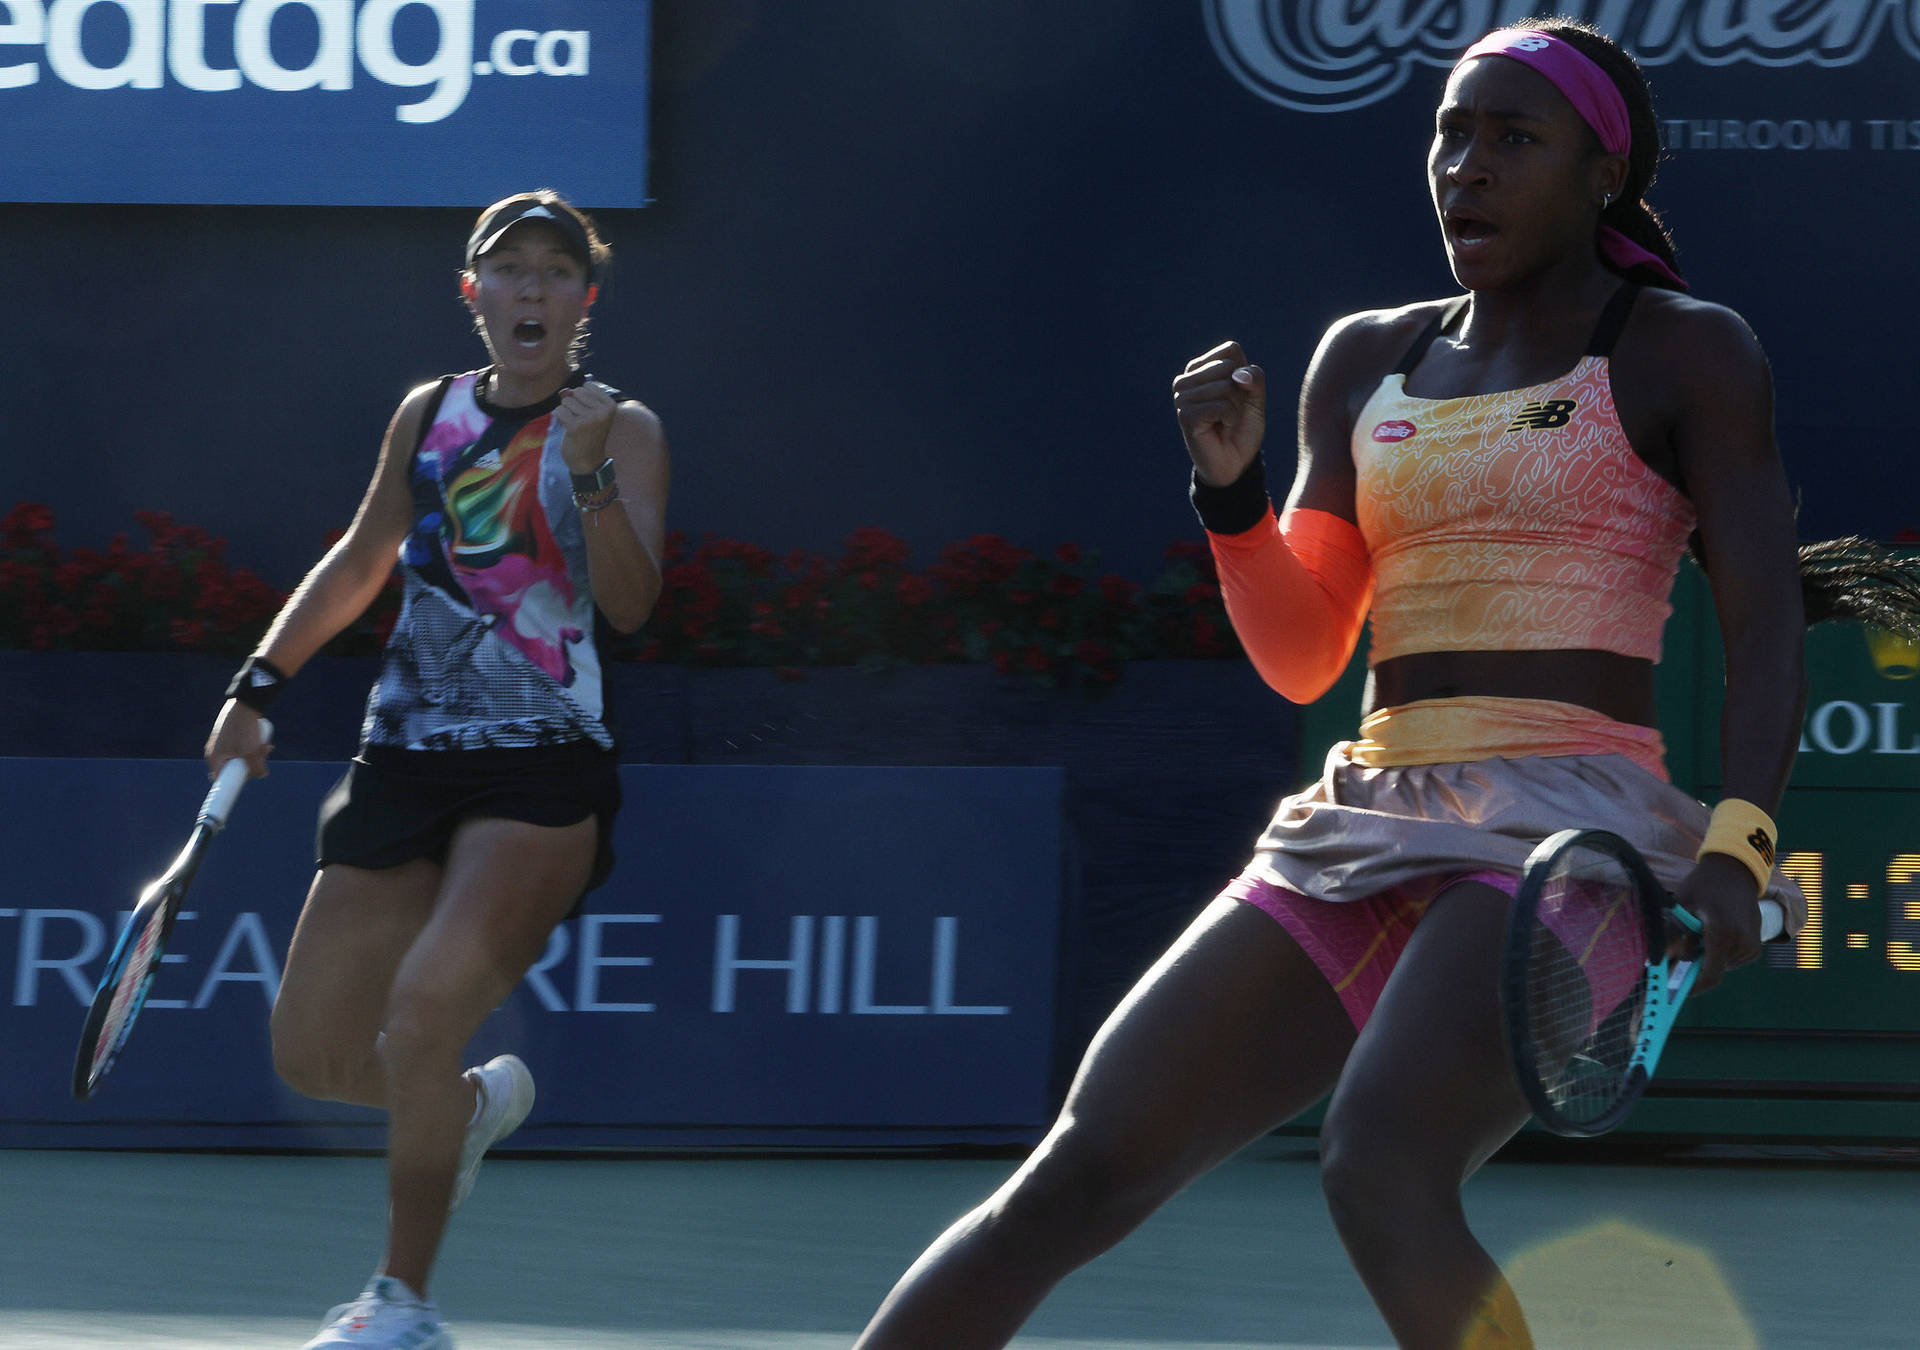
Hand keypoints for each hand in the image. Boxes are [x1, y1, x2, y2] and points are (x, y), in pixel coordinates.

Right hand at [205, 701, 272, 779]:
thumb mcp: (251, 752)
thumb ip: (256, 768)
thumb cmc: (243, 728)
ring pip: (242, 758)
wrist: (245, 702)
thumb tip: (261, 775)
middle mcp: (216, 752)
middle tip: (264, 757)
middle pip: (235, 769)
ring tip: (267, 746)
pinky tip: (264, 743)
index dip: (235, 782)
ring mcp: (223, 743)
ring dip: (256, 756)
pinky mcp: (231, 736)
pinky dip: (253, 747)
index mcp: (214, 758)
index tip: (249, 778)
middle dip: (252, 765)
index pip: (221, 780)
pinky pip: (242, 748)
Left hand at [557, 381, 617, 472]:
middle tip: (580, 420)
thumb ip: (579, 397)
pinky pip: (559, 411)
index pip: (588, 386)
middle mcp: (602, 412)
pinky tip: (568, 428)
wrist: (587, 460)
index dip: (582, 397)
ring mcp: (590, 419)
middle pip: (576, 392)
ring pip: (566, 401)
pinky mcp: (576, 426)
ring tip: (575, 425)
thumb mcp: (591, 412)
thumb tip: (564, 392)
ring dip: (566, 412)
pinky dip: (559, 418)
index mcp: (610, 406)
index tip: (588, 412)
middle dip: (573, 404)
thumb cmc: (588, 433)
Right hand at [1173, 341, 1266, 486]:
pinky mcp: (1185, 415)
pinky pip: (1221, 406)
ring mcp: (1182, 397)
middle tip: (1230, 411)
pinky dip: (1230, 419)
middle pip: (1229, 366)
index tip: (1238, 395)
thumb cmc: (1242, 428)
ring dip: (1235, 408)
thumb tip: (1238, 374)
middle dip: (1240, 391)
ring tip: (1224, 421)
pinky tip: (1220, 428)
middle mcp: (1186, 378)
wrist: (1235, 463)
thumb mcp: (1256, 397)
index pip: (1231, 349)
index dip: (1244, 373)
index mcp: (1200, 367)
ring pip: (1226, 386)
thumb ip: (1254, 378)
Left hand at [1668, 853, 1764, 993]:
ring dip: (1707, 956)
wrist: (1735, 872)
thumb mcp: (1681, 905)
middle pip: (1713, 969)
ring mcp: (1752, 946)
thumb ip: (1671, 935)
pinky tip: (1715, 931)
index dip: (1694, 987)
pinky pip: (1731, 960)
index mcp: (1722, 933)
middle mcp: (1742, 942)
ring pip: (1722, 965)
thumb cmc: (1703, 886)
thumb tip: (1656, 961)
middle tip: (1682, 945)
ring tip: (1702, 930)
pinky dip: (1719, 952)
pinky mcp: (1756, 947)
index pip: (1711, 975)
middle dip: (1695, 964)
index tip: (1679, 991)